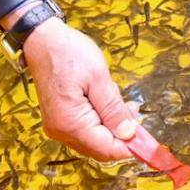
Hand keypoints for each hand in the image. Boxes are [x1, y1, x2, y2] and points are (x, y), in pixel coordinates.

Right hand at [22, 18, 138, 160]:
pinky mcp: (59, 119)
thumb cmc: (68, 53)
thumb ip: (114, 109)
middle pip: (100, 147)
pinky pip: (84, 129)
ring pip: (93, 139)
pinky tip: (104, 100)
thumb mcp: (98, 77)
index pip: (106, 149)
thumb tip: (128, 134)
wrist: (43, 40)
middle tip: (134, 110)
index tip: (147, 137)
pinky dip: (99, 119)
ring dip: (111, 124)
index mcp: (70, 122)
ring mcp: (58, 126)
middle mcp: (61, 130)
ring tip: (118, 98)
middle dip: (121, 132)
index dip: (129, 145)